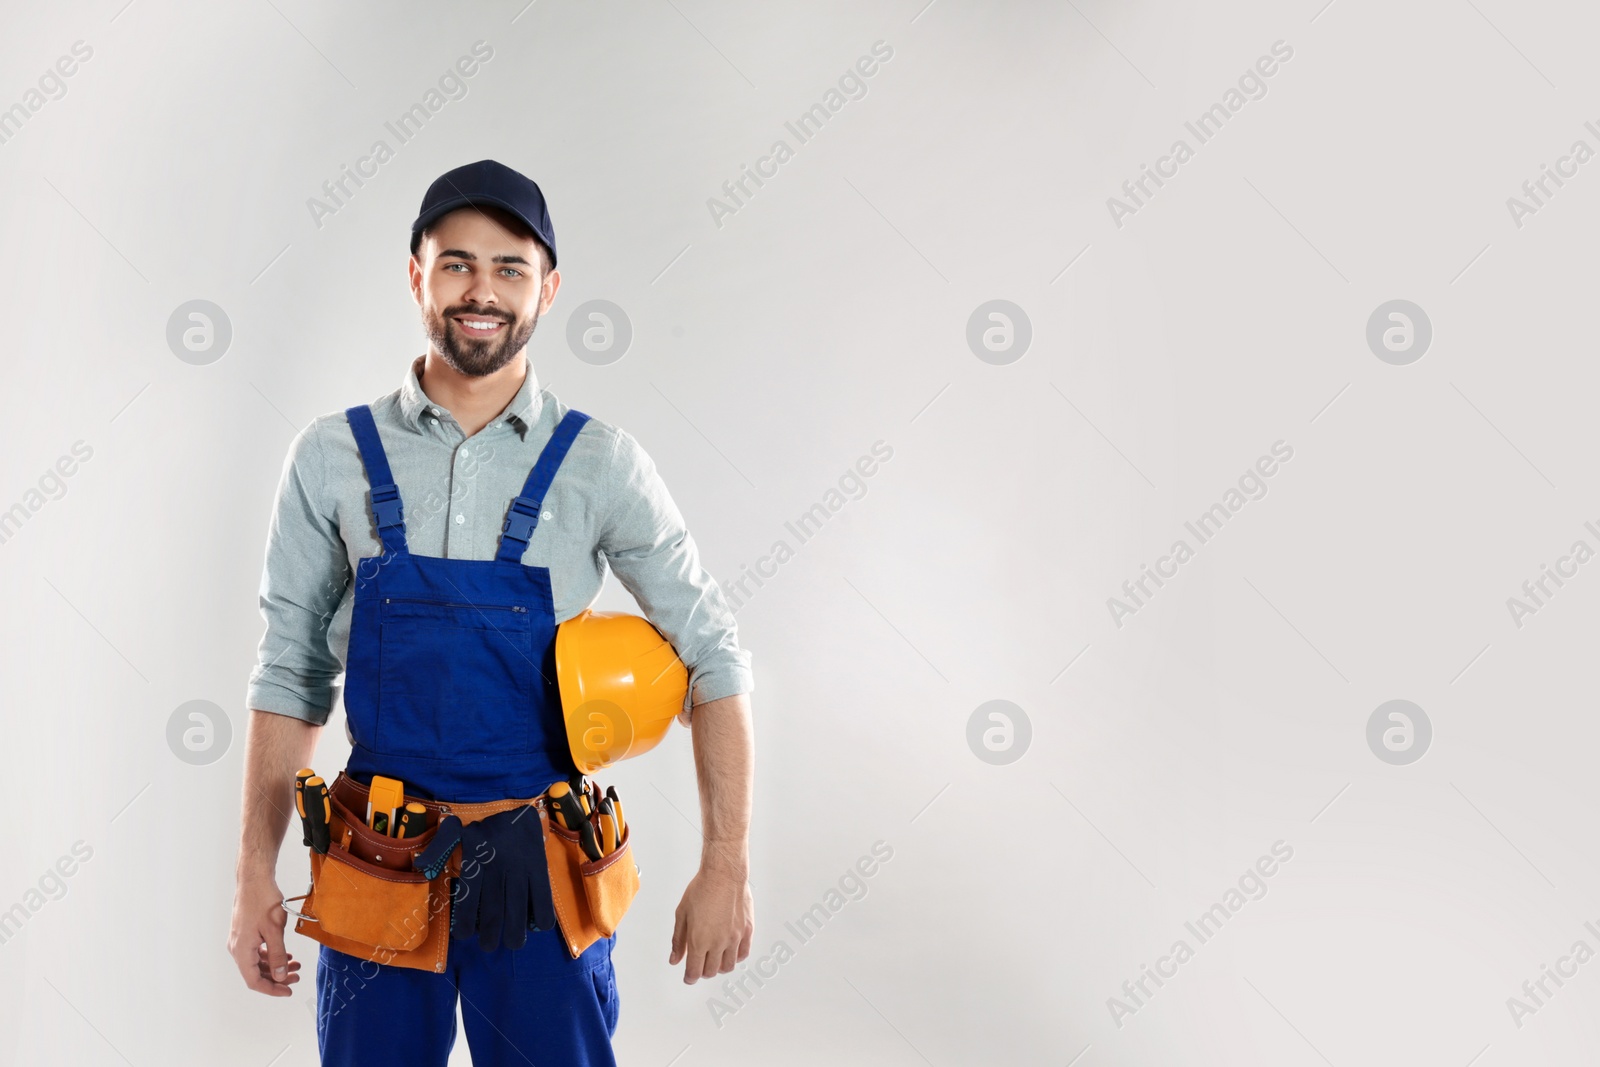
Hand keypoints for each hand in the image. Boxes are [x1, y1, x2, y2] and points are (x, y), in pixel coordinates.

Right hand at [227, 875, 301, 995]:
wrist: (254, 879)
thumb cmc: (263, 900)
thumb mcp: (275, 930)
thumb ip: (278, 956)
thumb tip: (280, 977)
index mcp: (241, 951)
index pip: (254, 981)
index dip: (272, 989)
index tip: (288, 991)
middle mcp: (237, 948)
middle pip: (256, 973)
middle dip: (277, 978)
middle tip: (297, 977)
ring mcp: (240, 940)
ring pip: (257, 962)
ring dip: (275, 966)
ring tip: (296, 965)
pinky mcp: (245, 932)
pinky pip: (256, 951)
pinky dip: (270, 955)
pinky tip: (285, 953)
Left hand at [452, 805, 554, 951]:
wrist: (518, 812)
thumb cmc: (484, 829)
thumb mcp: (456, 831)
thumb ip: (438, 849)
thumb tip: (421, 866)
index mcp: (475, 861)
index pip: (468, 897)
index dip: (465, 921)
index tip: (463, 935)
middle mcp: (497, 867)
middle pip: (493, 909)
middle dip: (490, 934)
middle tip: (488, 946)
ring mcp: (520, 869)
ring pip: (517, 907)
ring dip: (515, 931)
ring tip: (513, 943)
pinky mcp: (539, 869)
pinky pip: (542, 896)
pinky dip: (542, 915)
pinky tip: (537, 925)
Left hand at [669, 863, 752, 982]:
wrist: (724, 875)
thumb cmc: (702, 889)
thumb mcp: (682, 914)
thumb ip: (678, 940)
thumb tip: (675, 959)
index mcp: (699, 940)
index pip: (694, 971)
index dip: (690, 978)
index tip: (689, 977)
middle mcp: (718, 943)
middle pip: (711, 971)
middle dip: (703, 971)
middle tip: (699, 965)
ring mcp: (734, 938)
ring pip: (728, 966)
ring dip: (719, 967)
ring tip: (714, 958)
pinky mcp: (747, 931)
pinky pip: (743, 954)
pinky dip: (735, 958)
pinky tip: (730, 951)